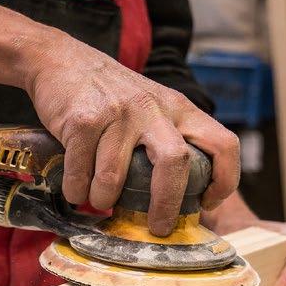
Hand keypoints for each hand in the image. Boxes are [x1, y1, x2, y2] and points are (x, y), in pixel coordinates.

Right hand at [25, 33, 240, 235]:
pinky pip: (81, 173)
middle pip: (175, 163)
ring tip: (98, 200)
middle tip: (157, 226)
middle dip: (166, 204)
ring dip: (103, 200)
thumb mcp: (152, 106)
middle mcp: (153, 108)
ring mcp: (117, 113)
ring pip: (115, 178)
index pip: (223, 144)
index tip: (206, 202)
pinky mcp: (82, 120)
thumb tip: (178, 200)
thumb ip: (167, 139)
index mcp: (179, 108)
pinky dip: (76, 189)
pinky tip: (76, 187)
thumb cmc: (110, 96)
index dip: (224, 180)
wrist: (60, 59)